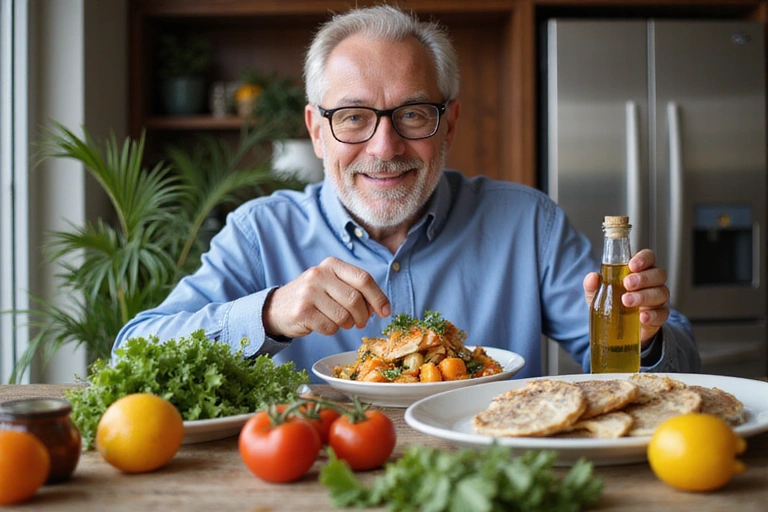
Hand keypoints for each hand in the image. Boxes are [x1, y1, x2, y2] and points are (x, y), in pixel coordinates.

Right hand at [263, 257, 390, 338]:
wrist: (277, 308)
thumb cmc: (313, 298)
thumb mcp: (332, 285)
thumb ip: (355, 290)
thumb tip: (380, 307)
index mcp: (332, 265)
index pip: (363, 279)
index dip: (378, 297)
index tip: (385, 312)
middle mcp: (319, 274)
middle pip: (355, 299)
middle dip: (362, 316)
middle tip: (360, 323)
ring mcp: (308, 292)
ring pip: (343, 316)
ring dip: (346, 324)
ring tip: (339, 322)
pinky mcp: (302, 311)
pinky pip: (330, 327)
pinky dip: (331, 331)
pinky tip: (323, 324)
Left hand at [583, 249, 669, 345]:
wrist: (617, 329)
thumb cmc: (611, 304)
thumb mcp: (598, 294)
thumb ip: (593, 285)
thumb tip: (592, 277)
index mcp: (639, 271)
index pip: (648, 258)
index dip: (643, 259)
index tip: (632, 265)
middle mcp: (652, 283)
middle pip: (658, 274)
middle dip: (643, 278)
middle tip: (627, 284)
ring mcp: (657, 300)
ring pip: (661, 293)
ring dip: (644, 296)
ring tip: (627, 301)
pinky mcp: (659, 316)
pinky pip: (662, 313)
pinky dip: (652, 315)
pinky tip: (642, 317)